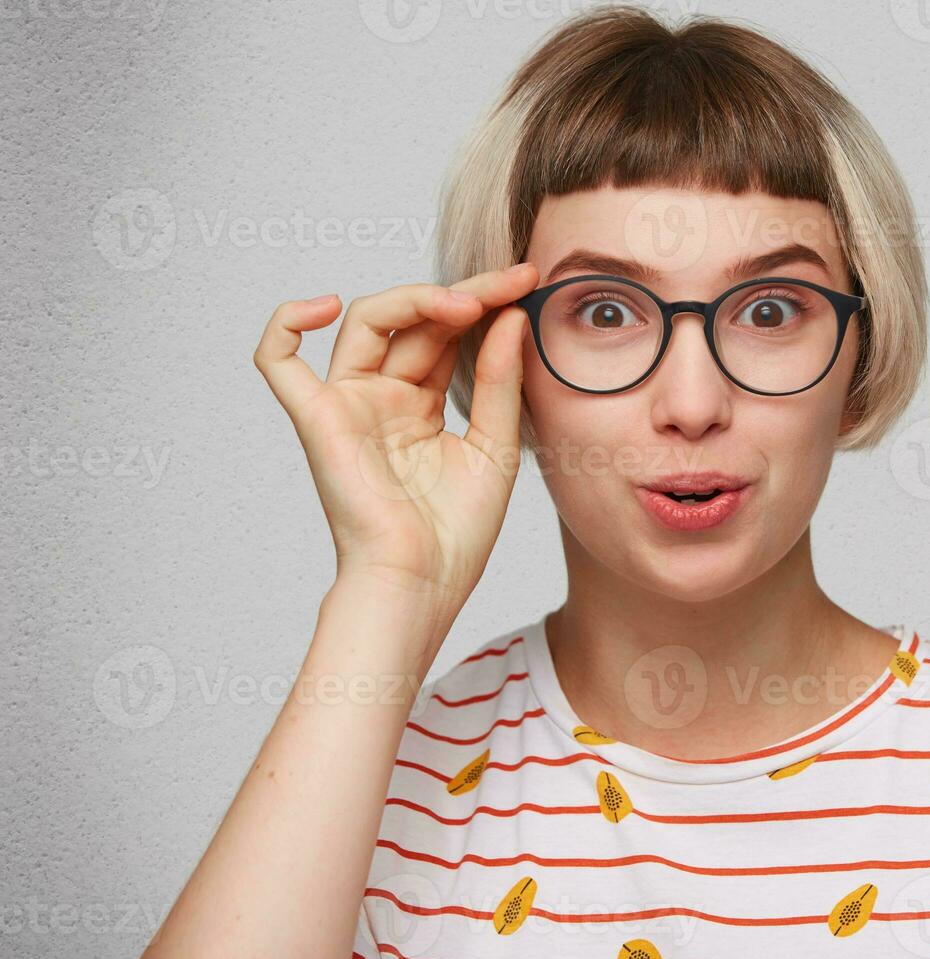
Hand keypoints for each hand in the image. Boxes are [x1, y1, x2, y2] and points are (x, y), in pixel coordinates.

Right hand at [253, 263, 539, 601]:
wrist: (423, 583)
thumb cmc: (456, 533)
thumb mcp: (495, 445)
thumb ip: (500, 380)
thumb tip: (510, 315)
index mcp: (419, 404)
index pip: (447, 333)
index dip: (486, 302)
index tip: (529, 281)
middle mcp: (381, 397)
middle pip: (414, 320)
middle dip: (465, 294)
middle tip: (513, 280)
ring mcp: (348, 404)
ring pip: (366, 322)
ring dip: (415, 299)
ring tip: (466, 303)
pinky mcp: (318, 419)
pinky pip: (277, 362)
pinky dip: (286, 323)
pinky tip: (325, 305)